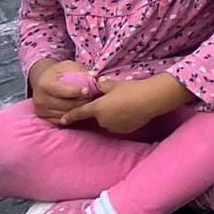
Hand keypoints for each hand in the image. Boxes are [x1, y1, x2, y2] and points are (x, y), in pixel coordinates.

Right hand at [27, 60, 96, 124]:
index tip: (87, 90)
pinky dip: (71, 116)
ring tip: (88, 102)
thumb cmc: (57, 72)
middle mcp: (40, 98)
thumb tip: (94, 75)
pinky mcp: (43, 116)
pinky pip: (60, 120)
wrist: (41, 79)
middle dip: (81, 101)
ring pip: (64, 114)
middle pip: (64, 104)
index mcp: (45, 84)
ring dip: (78, 110)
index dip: (75, 92)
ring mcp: (41, 109)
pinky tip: (80, 109)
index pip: (61, 90)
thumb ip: (80, 71)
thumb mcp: (68, 66)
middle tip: (93, 97)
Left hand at [63, 76, 180, 133]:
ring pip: (109, 121)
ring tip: (126, 105)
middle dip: (102, 110)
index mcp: (97, 108)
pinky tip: (132, 111)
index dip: (70, 116)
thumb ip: (103, 85)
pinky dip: (122, 119)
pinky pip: (119, 125)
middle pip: (98, 116)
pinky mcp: (124, 130)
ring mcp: (113, 127)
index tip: (62, 120)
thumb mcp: (115, 84)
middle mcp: (102, 120)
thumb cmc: (132, 89)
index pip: (79, 113)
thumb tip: (98, 83)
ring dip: (112, 115)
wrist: (151, 99)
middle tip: (114, 100)